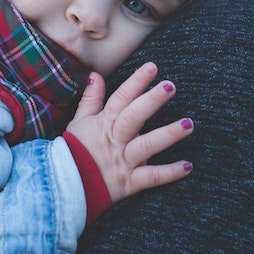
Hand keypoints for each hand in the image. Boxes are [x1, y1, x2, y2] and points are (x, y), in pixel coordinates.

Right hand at [63, 62, 194, 204]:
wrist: (65, 186)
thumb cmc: (75, 151)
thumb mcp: (79, 122)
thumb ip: (91, 99)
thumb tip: (96, 75)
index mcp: (104, 123)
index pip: (121, 98)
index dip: (136, 82)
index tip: (152, 67)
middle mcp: (115, 140)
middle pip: (134, 117)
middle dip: (152, 101)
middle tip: (170, 86)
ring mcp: (123, 161)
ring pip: (146, 146)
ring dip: (168, 135)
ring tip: (188, 124)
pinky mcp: (129, 182)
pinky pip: (151, 177)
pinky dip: (169, 173)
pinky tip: (187, 166)